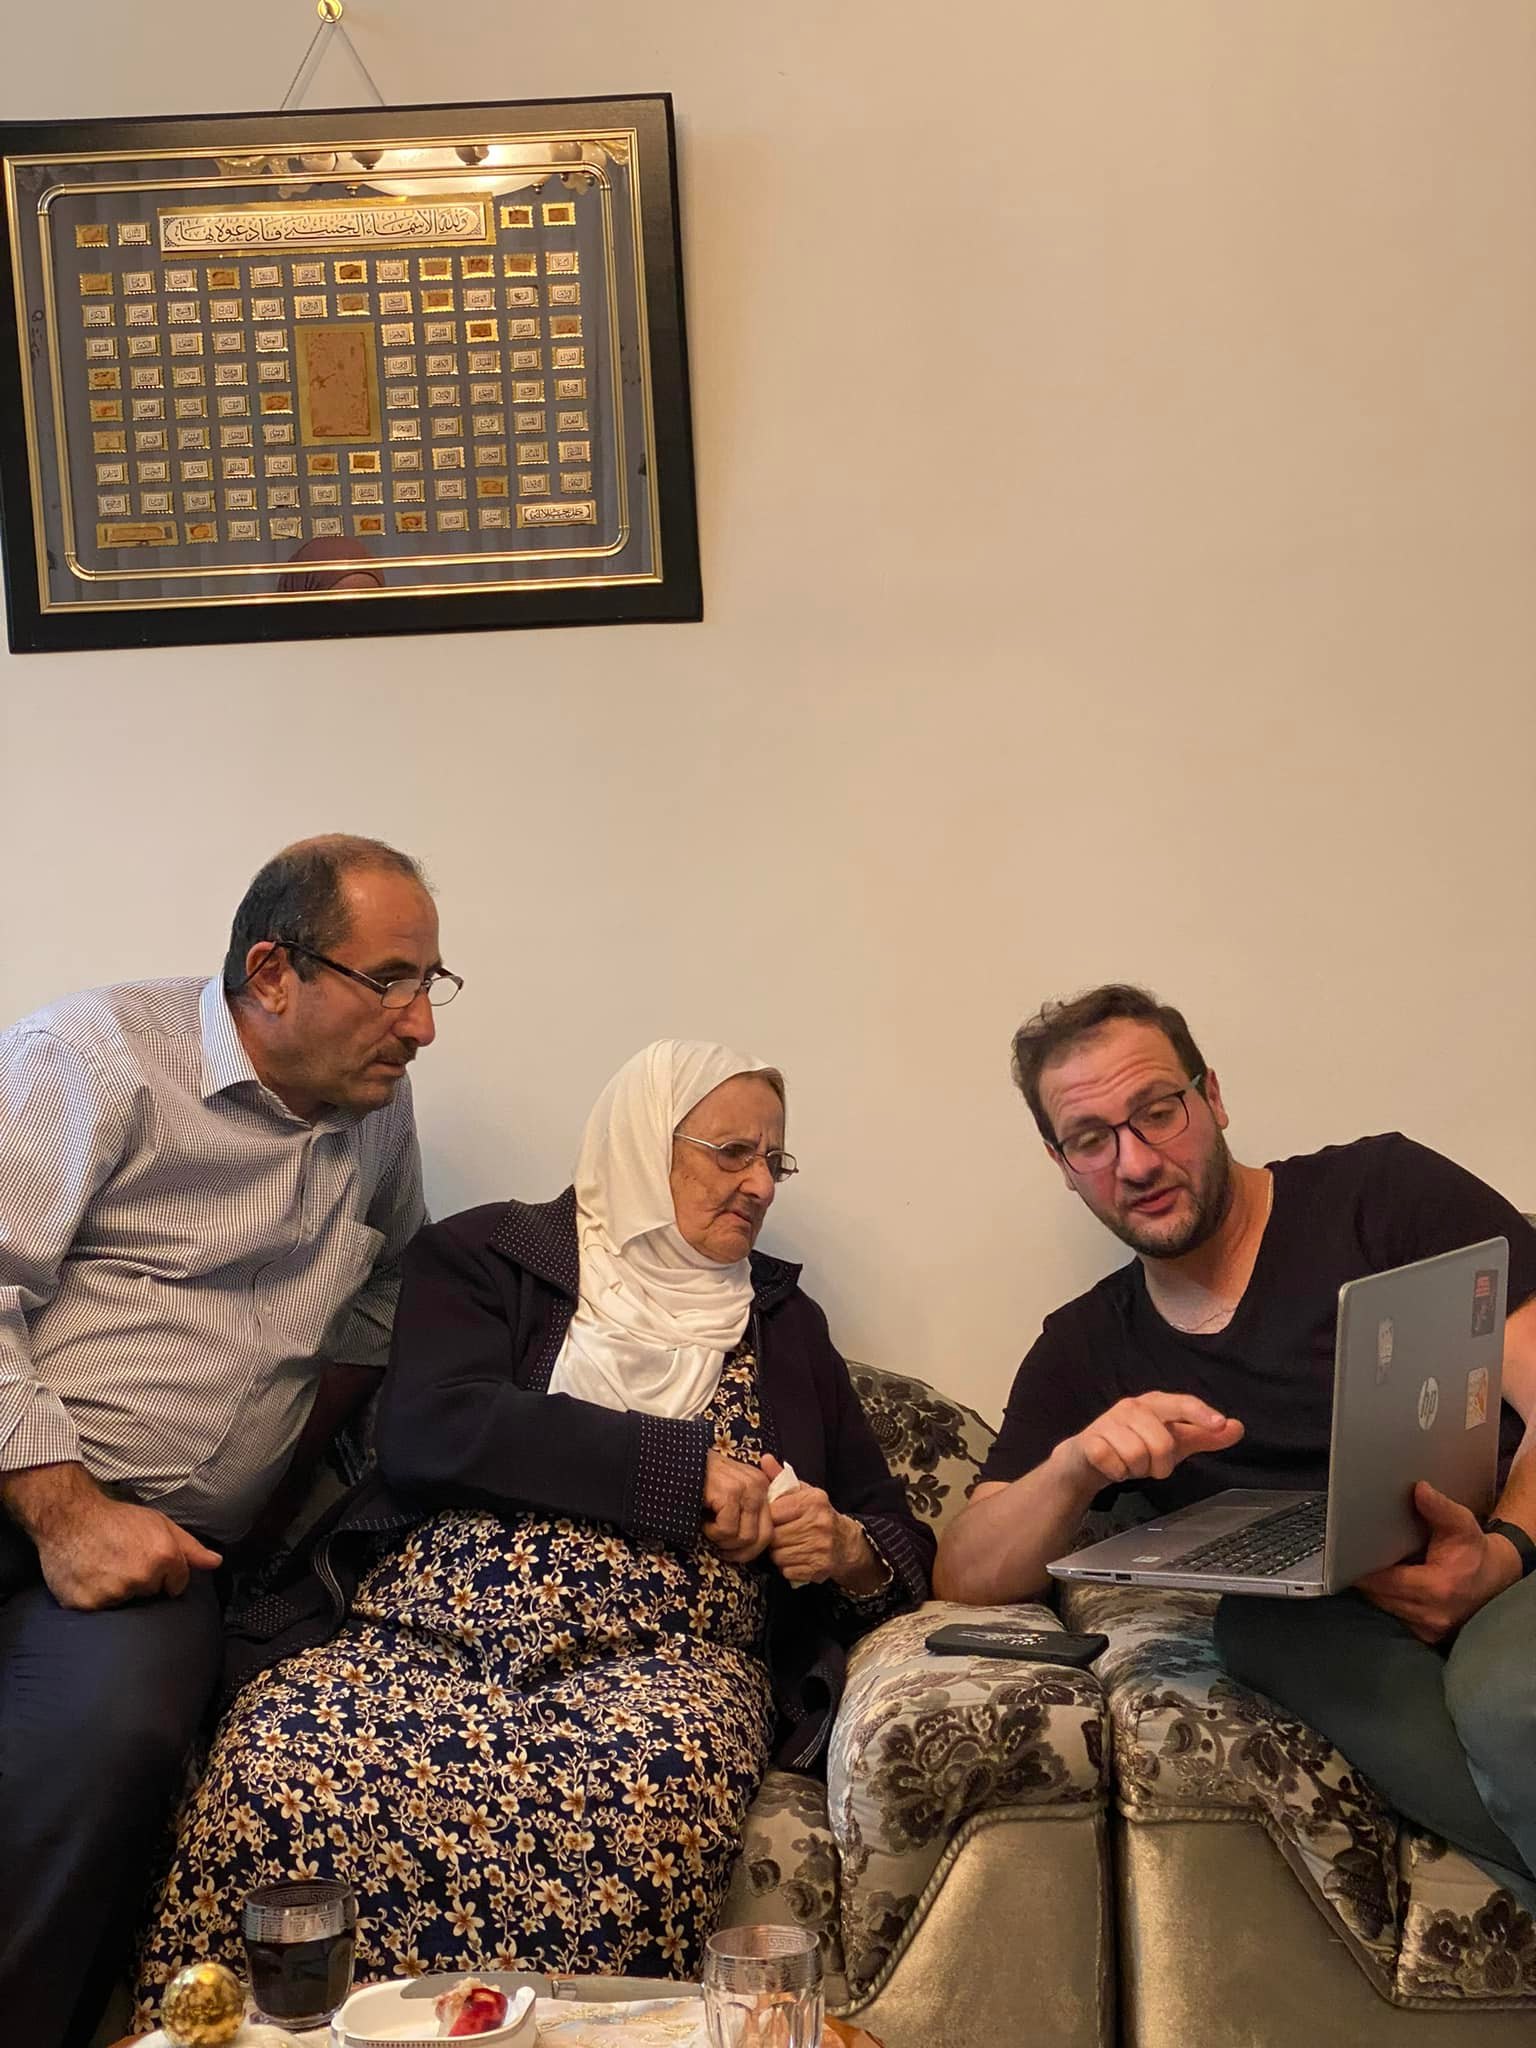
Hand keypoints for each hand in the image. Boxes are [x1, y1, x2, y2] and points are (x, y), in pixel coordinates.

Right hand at [36, 1493, 220, 1610]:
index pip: (178, 1584)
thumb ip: (190, 1547)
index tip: (147, 1560)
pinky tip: (90, 1578)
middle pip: (152, 1593)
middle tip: (122, 1560)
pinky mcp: (88, 1604)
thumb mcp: (159, 1524)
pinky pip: (101, 1610)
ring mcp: (113, 1593)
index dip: (165, 1573)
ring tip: (105, 1567)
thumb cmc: (116, 1519)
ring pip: (127, 1603)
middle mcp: (141, 1577)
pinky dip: (95, 1598)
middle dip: (142, 1581)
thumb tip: (216, 1562)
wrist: (69, 1517)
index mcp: (163, 1556)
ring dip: (119, 1591)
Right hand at [702, 1450, 772, 1563]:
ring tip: (709, 1528)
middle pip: (763, 1538)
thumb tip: (751, 1544)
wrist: (677, 1461)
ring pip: (745, 1538)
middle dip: (740, 1552)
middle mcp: (759, 1486)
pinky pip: (727, 1530)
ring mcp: (747, 1489)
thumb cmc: (701, 1481)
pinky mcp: (730, 1493)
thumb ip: (745, 1511)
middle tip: (720, 1549)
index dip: (751, 1549)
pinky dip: (711, 1532)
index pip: (770, 1531)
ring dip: (723, 1541)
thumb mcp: (729, 1493)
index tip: (731, 1552)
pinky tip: (702, 1521)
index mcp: (763, 1488)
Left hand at [758, 1454, 877, 1588]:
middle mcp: (819, 1523)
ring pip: (778, 1555)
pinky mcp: (819, 1568)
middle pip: (775, 1536)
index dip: (770, 1518)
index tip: (775, 1519)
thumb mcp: (803, 1492)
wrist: (846, 1542)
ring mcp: (821, 1548)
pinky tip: (796, 1558)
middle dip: (773, 1538)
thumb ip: (780, 1477)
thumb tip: (764, 1458)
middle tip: (780, 1534)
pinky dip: (787, 1567)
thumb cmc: (817, 1515)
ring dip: (778, 1553)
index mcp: (813, 1501)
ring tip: (788, 1545)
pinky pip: (787, 1570)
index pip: (774, 1512)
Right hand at [1058, 1392, 1244, 1490]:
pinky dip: (1117, 1472)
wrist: (1089, 1456)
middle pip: (1162, 1442)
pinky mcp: (1090, 1440)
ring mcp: (1108, 1422)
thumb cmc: (1136, 1443)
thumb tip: (1237, 1428)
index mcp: (1155, 1403)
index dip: (1201, 1414)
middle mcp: (1132, 1407)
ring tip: (1130, 1464)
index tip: (1220, 1424)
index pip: (1183, 1404)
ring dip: (1136, 1470)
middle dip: (1159, 1464)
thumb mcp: (1174, 1441)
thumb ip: (1204, 1435)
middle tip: (1149, 1464)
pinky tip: (1113, 1466)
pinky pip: (1113, 1463)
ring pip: (1136, 1455)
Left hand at [1356, 1482, 1520, 1643]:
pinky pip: (1395, 1615)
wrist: (1494, 1578)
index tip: (1349, 1554)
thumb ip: (1439, 1507)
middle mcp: (1432, 1614)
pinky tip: (1389, 1583)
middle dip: (1367, 1576)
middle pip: (1379, 1596)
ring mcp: (1429, 1629)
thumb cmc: (1474, 1551)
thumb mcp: (1460, 1524)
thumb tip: (1420, 1490)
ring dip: (1377, 1589)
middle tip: (1356, 1555)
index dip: (1364, 1568)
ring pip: (1384, 1607)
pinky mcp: (1427, 1635)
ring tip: (1372, 1566)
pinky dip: (1389, 1600)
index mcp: (1438, 1588)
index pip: (1385, 1582)